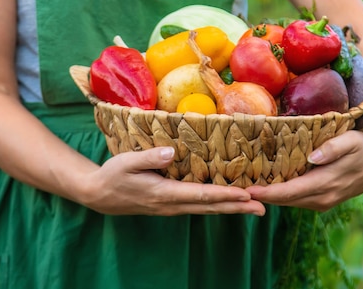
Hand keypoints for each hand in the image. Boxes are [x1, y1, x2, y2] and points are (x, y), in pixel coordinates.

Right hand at [79, 146, 266, 215]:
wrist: (100, 195)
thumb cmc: (113, 175)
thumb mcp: (126, 162)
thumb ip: (149, 158)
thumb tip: (171, 153)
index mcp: (164, 193)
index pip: (200, 195)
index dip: (224, 195)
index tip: (245, 195)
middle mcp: (172, 205)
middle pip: (210, 207)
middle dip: (237, 207)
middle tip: (262, 208)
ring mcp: (172, 208)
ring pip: (207, 210)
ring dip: (231, 209)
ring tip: (254, 208)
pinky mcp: (171, 206)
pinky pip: (199, 207)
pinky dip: (217, 206)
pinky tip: (228, 203)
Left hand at [246, 131, 362, 211]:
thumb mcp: (351, 141)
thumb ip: (333, 148)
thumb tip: (312, 157)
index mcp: (326, 184)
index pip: (290, 192)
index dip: (267, 193)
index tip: (247, 190)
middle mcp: (322, 198)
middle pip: (285, 200)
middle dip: (260, 197)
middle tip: (235, 190)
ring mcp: (322, 202)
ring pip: (289, 202)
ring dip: (268, 197)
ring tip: (244, 188)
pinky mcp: (321, 200)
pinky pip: (296, 200)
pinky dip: (280, 195)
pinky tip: (265, 187)